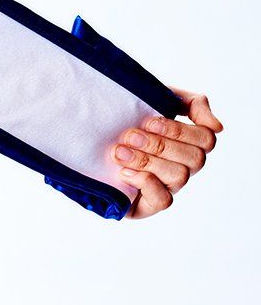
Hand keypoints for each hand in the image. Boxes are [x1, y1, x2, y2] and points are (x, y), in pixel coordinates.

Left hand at [112, 86, 223, 218]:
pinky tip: (123, 172)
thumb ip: (191, 103)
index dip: (180, 130)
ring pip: (180, 176)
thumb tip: (218, 126)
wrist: (85, 137)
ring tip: (120, 151)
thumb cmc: (125, 118)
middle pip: (195, 158)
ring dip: (148, 160)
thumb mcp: (155, 99)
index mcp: (187, 142)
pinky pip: (164, 200)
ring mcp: (168, 186)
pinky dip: (145, 182)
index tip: (150, 120)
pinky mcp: (149, 205)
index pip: (206, 138)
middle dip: (160, 144)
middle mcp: (182, 165)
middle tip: (130, 135)